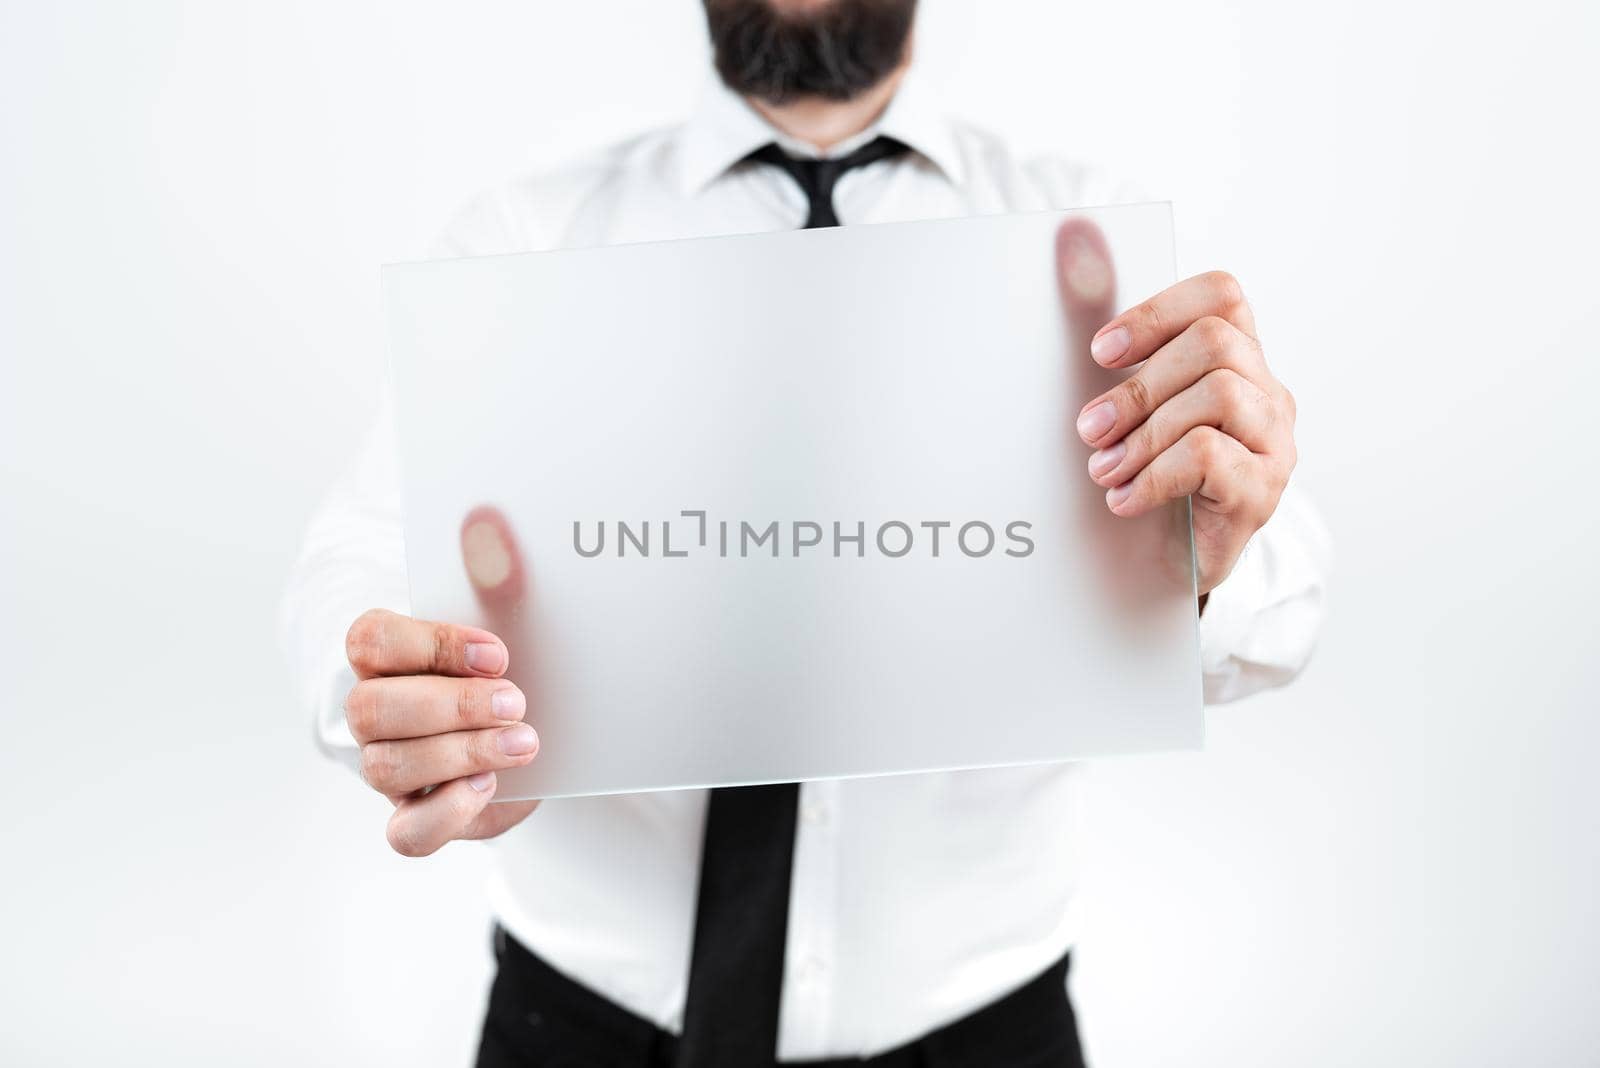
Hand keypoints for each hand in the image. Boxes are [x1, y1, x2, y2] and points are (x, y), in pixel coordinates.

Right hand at [343, 506, 538, 855]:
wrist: (517, 713)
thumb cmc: (498, 653)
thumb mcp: (501, 610)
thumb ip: (492, 569)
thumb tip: (490, 519)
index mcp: (381, 651)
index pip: (372, 640)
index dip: (431, 645)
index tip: (498, 651)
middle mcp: (373, 711)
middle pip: (374, 709)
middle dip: (452, 706)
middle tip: (517, 700)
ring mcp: (389, 766)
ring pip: (389, 767)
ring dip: (460, 753)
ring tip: (524, 741)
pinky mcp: (418, 815)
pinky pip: (407, 834)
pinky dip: (446, 814)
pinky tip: (489, 786)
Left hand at [1057, 220, 1295, 595]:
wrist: (1170, 568)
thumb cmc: (1147, 474)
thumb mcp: (1125, 406)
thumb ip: (1105, 333)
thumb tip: (1070, 235)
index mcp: (1238, 360)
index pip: (1224, 296)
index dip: (1159, 311)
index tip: (1101, 352)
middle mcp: (1267, 394)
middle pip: (1215, 345)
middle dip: (1139, 384)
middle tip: (1089, 428)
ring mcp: (1275, 443)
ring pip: (1214, 396)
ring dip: (1143, 433)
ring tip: (1104, 468)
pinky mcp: (1264, 492)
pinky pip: (1210, 455)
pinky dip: (1154, 476)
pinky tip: (1124, 499)